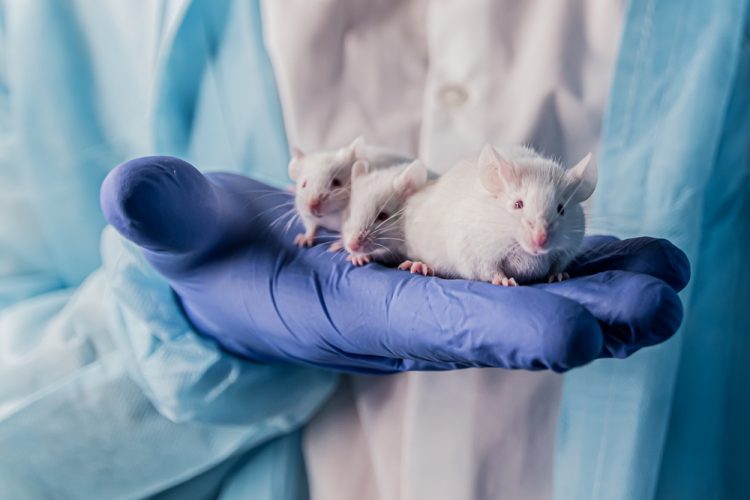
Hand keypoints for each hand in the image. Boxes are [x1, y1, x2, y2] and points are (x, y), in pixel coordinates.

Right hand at [101, 157, 688, 372]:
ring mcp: (428, 295)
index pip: (432, 330)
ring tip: (669, 276)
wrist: (237, 269)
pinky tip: (622, 249)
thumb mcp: (178, 234)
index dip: (504, 332)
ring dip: (597, 289)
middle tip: (665, 303)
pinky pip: (513, 269)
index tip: (582, 335)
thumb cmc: (208, 259)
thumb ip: (162, 214)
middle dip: (583, 316)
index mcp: (347, 316)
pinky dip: (569, 261)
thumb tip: (132, 189)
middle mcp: (402, 316)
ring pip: (521, 299)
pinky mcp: (440, 271)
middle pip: (501, 321)